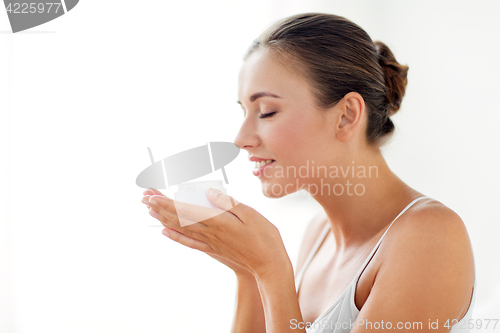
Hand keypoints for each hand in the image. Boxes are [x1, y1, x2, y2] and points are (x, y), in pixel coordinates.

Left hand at [142, 188, 290, 278]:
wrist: (268, 264)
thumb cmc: (264, 238)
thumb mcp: (251, 214)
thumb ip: (229, 203)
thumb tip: (210, 192)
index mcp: (218, 222)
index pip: (187, 210)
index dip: (168, 203)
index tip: (153, 195)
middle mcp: (210, 233)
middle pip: (179, 219)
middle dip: (160, 207)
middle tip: (144, 197)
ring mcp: (210, 242)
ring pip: (181, 229)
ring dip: (163, 219)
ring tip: (149, 210)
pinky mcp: (213, 249)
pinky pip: (189, 242)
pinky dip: (175, 236)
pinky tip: (165, 232)